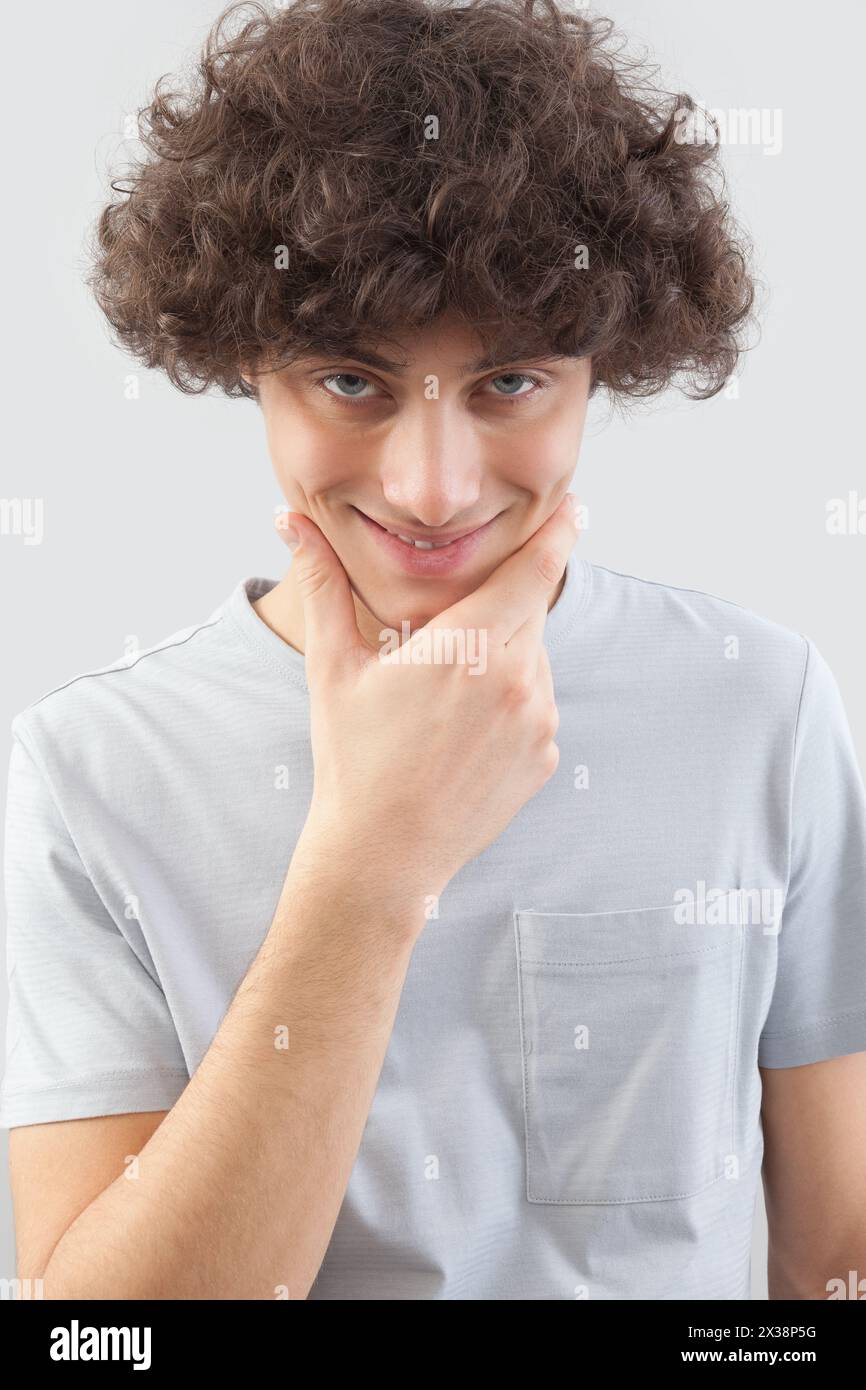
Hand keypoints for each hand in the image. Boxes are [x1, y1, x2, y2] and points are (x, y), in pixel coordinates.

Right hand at [287, 496, 579, 906]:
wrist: (382, 856)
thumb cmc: (352, 759)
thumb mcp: (333, 666)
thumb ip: (323, 582)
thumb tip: (290, 520)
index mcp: (469, 646)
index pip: (535, 570)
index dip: (558, 532)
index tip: (574, 506)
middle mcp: (518, 679)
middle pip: (529, 611)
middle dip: (501, 605)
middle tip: (452, 632)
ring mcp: (538, 722)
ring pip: (533, 657)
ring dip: (502, 655)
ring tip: (442, 698)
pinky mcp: (544, 756)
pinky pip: (536, 705)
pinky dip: (509, 701)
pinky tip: (460, 733)